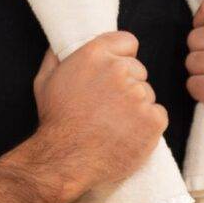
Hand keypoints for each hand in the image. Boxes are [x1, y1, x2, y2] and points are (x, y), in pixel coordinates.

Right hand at [32, 31, 167, 198]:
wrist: (67, 160)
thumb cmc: (56, 123)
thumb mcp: (45, 81)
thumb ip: (56, 57)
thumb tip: (62, 44)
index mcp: (95, 55)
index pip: (127, 41)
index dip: (123, 57)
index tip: (117, 72)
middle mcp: (119, 70)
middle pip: (139, 70)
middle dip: (128, 85)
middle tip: (109, 106)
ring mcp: (139, 94)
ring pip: (147, 94)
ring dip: (136, 107)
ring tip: (114, 124)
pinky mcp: (153, 119)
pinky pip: (158, 115)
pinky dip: (148, 126)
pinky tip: (127, 135)